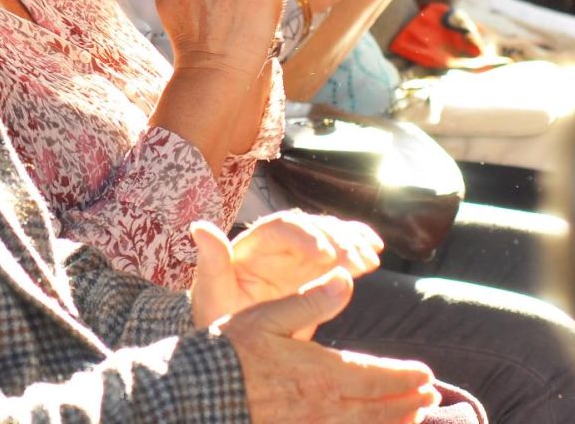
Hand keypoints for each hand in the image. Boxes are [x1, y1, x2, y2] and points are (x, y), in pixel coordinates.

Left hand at [191, 215, 381, 332]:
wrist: (235, 347)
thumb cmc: (218, 319)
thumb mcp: (210, 296)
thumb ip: (211, 262)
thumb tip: (198, 226)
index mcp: (251, 247)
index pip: (280, 229)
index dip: (305, 236)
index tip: (325, 255)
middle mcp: (277, 246)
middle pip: (310, 230)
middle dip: (336, 241)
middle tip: (358, 260)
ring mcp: (298, 258)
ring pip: (329, 237)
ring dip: (351, 243)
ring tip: (370, 261)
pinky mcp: (315, 272)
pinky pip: (340, 253)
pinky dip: (358, 247)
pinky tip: (375, 251)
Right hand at [217, 270, 440, 422]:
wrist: (200, 393)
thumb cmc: (230, 351)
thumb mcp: (266, 316)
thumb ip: (310, 299)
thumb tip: (345, 277)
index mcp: (320, 371)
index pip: (375, 375)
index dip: (404, 376)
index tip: (426, 374)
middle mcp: (323, 404)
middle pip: (379, 406)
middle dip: (409, 400)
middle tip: (432, 395)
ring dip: (395, 421)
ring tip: (415, 414)